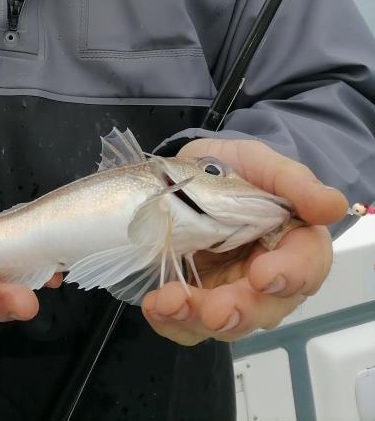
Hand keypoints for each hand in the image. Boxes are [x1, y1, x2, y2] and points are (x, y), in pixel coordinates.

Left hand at [141, 138, 347, 345]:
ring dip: (196, 320)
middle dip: (238, 311)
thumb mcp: (261, 163)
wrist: (195, 171)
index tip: (262, 275)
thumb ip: (293, 181)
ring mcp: (231, 292)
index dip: (288, 274)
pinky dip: (169, 320)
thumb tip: (332, 205)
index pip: (305, 267)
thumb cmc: (239, 169)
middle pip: (265, 308)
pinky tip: (155, 306)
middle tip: (214, 310)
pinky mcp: (197, 298)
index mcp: (296, 243)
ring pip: (224, 323)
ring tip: (168, 304)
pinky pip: (187, 323)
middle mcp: (270, 279)